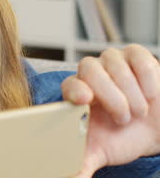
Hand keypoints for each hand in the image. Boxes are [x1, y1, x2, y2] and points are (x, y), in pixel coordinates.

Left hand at [60, 44, 159, 177]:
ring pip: (115, 64)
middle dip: (110, 95)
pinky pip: (138, 57)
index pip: (68, 84)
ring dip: (131, 92)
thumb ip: (81, 163)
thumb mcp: (100, 152)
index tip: (85, 101)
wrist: (151, 131)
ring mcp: (112, 61)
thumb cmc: (119, 138)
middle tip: (124, 119)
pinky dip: (146, 77)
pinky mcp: (135, 55)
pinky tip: (150, 95)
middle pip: (89, 69)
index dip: (75, 90)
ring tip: (138, 112)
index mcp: (75, 94)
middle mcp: (89, 73)